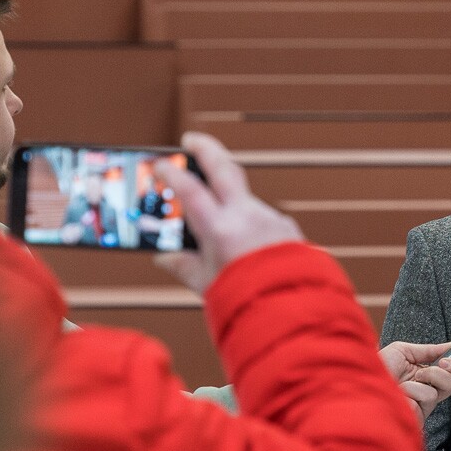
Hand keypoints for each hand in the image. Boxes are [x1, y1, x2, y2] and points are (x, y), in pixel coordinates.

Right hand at [152, 132, 303, 293]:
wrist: (291, 310)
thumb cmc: (244, 300)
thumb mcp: (205, 285)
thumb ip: (183, 267)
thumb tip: (164, 258)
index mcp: (219, 229)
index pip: (190, 189)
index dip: (171, 173)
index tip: (160, 164)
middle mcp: (245, 216)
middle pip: (224, 168)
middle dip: (206, 149)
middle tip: (191, 140)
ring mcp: (268, 217)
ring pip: (244, 200)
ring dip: (230, 206)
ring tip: (224, 236)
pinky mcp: (285, 226)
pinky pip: (262, 220)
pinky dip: (251, 229)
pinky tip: (249, 249)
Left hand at [380, 341, 450, 420]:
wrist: (360, 381)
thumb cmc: (377, 368)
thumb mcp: (402, 351)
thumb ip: (428, 350)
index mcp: (427, 376)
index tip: (448, 359)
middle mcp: (427, 391)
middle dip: (446, 371)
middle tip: (434, 366)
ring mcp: (423, 405)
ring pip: (439, 390)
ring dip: (421, 379)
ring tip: (403, 382)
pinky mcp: (418, 415)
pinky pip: (425, 398)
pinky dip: (411, 391)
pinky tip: (399, 394)